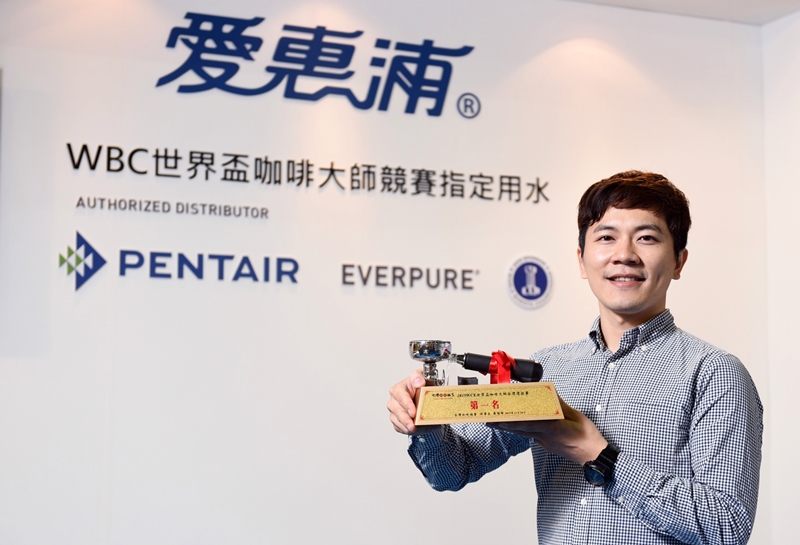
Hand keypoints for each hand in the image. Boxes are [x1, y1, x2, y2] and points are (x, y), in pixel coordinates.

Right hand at [387, 370, 439, 435]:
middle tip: (412, 424)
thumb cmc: (423, 386)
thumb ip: (420, 377)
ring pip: (396, 419)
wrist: (425, 395)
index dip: (406, 403)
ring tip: (415, 429)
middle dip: (405, 418)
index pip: (400, 394)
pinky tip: (415, 430)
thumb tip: (419, 382)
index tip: (413, 412)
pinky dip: (407, 430)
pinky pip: (399, 427)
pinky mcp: (396, 420)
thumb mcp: (424, 376)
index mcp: (400, 387)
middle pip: (397, 410)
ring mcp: (395, 410)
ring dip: (406, 426)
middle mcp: (395, 399)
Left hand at [488, 395, 606, 464]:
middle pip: (522, 429)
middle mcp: (546, 437)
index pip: (532, 424)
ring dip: (508, 427)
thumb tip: (548, 393)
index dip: (516, 421)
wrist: (594, 456)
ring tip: (493, 421)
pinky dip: (519, 429)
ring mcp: (545, 442)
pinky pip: (529, 435)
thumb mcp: (576, 416)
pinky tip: (511, 425)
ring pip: (523, 433)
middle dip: (504, 423)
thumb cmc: (587, 437)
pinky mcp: (546, 444)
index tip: (502, 417)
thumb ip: (560, 405)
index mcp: (555, 430)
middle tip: (489, 418)